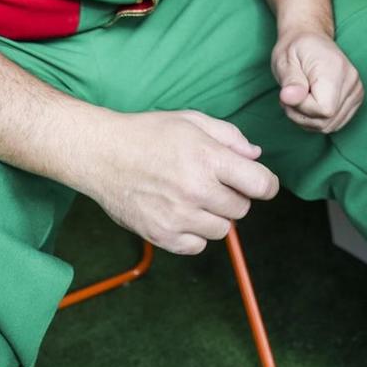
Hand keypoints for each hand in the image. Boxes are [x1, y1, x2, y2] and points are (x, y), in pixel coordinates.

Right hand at [80, 111, 279, 255]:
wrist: (101, 153)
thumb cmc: (146, 133)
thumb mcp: (191, 121)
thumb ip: (229, 137)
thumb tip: (255, 156)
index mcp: (208, 159)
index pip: (260, 185)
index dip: (266, 184)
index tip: (259, 183)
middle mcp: (196, 190)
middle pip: (242, 208)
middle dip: (234, 196)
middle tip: (212, 183)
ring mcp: (179, 216)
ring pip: (222, 229)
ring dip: (214, 216)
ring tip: (192, 198)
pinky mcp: (162, 235)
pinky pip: (197, 246)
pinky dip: (194, 234)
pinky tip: (180, 214)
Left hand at [272, 30, 364, 132]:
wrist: (310, 37)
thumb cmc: (295, 48)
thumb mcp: (284, 61)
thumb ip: (289, 81)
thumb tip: (289, 98)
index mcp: (336, 69)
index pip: (324, 110)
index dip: (301, 108)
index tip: (290, 92)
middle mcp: (352, 81)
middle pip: (327, 122)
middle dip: (301, 116)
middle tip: (289, 95)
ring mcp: (357, 91)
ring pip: (330, 126)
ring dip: (308, 119)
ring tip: (299, 97)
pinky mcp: (355, 99)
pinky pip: (334, 123)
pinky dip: (317, 119)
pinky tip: (309, 103)